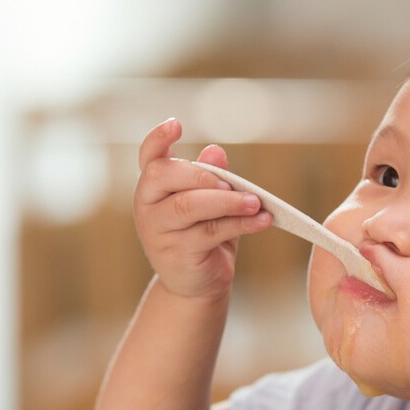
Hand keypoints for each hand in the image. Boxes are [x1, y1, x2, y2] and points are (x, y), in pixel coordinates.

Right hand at [133, 118, 271, 299]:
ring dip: (226, 201)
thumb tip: (215, 151)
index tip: (176, 124)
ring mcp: (158, 231)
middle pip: (163, 176)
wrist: (195, 284)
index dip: (157, 138)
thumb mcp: (209, 202)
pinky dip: (240, 224)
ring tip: (255, 203)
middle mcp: (147, 206)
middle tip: (231, 184)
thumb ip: (211, 177)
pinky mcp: (176, 253)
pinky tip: (262, 220)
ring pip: (188, 206)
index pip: (148, 156)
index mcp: (153, 187)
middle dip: (200, 174)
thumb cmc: (201, 235)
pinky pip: (210, 232)